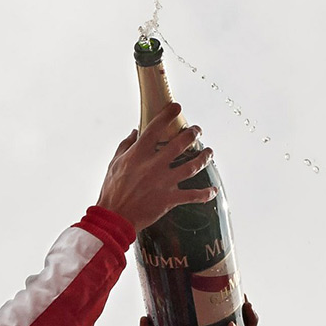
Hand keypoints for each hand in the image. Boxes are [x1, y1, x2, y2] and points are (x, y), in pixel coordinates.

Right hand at [97, 103, 216, 231]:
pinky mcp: (170, 199)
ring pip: (192, 167)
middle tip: (198, 131)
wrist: (115, 217)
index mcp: (139, 154)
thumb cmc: (112, 191)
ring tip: (210, 152)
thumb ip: (125, 146)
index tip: (177, 107)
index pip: (155, 129)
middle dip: (193, 134)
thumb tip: (134, 132)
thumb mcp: (114, 164)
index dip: (168, 115)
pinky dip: (205, 194)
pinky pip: (193, 196)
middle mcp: (154, 165)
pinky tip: (213, 191)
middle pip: (180, 144)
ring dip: (204, 158)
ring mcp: (164, 182)